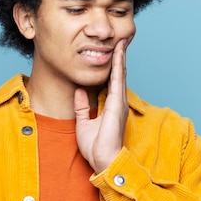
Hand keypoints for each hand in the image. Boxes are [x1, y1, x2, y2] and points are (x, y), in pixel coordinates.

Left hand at [74, 38, 128, 172]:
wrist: (104, 160)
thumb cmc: (96, 146)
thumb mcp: (84, 122)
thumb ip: (82, 105)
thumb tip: (79, 89)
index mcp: (111, 105)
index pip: (112, 80)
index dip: (112, 65)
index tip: (111, 50)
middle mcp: (118, 101)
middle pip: (119, 73)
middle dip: (119, 56)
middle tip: (120, 39)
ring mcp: (119, 101)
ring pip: (120, 73)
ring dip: (120, 56)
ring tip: (121, 40)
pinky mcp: (117, 104)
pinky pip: (118, 79)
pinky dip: (118, 65)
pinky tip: (118, 52)